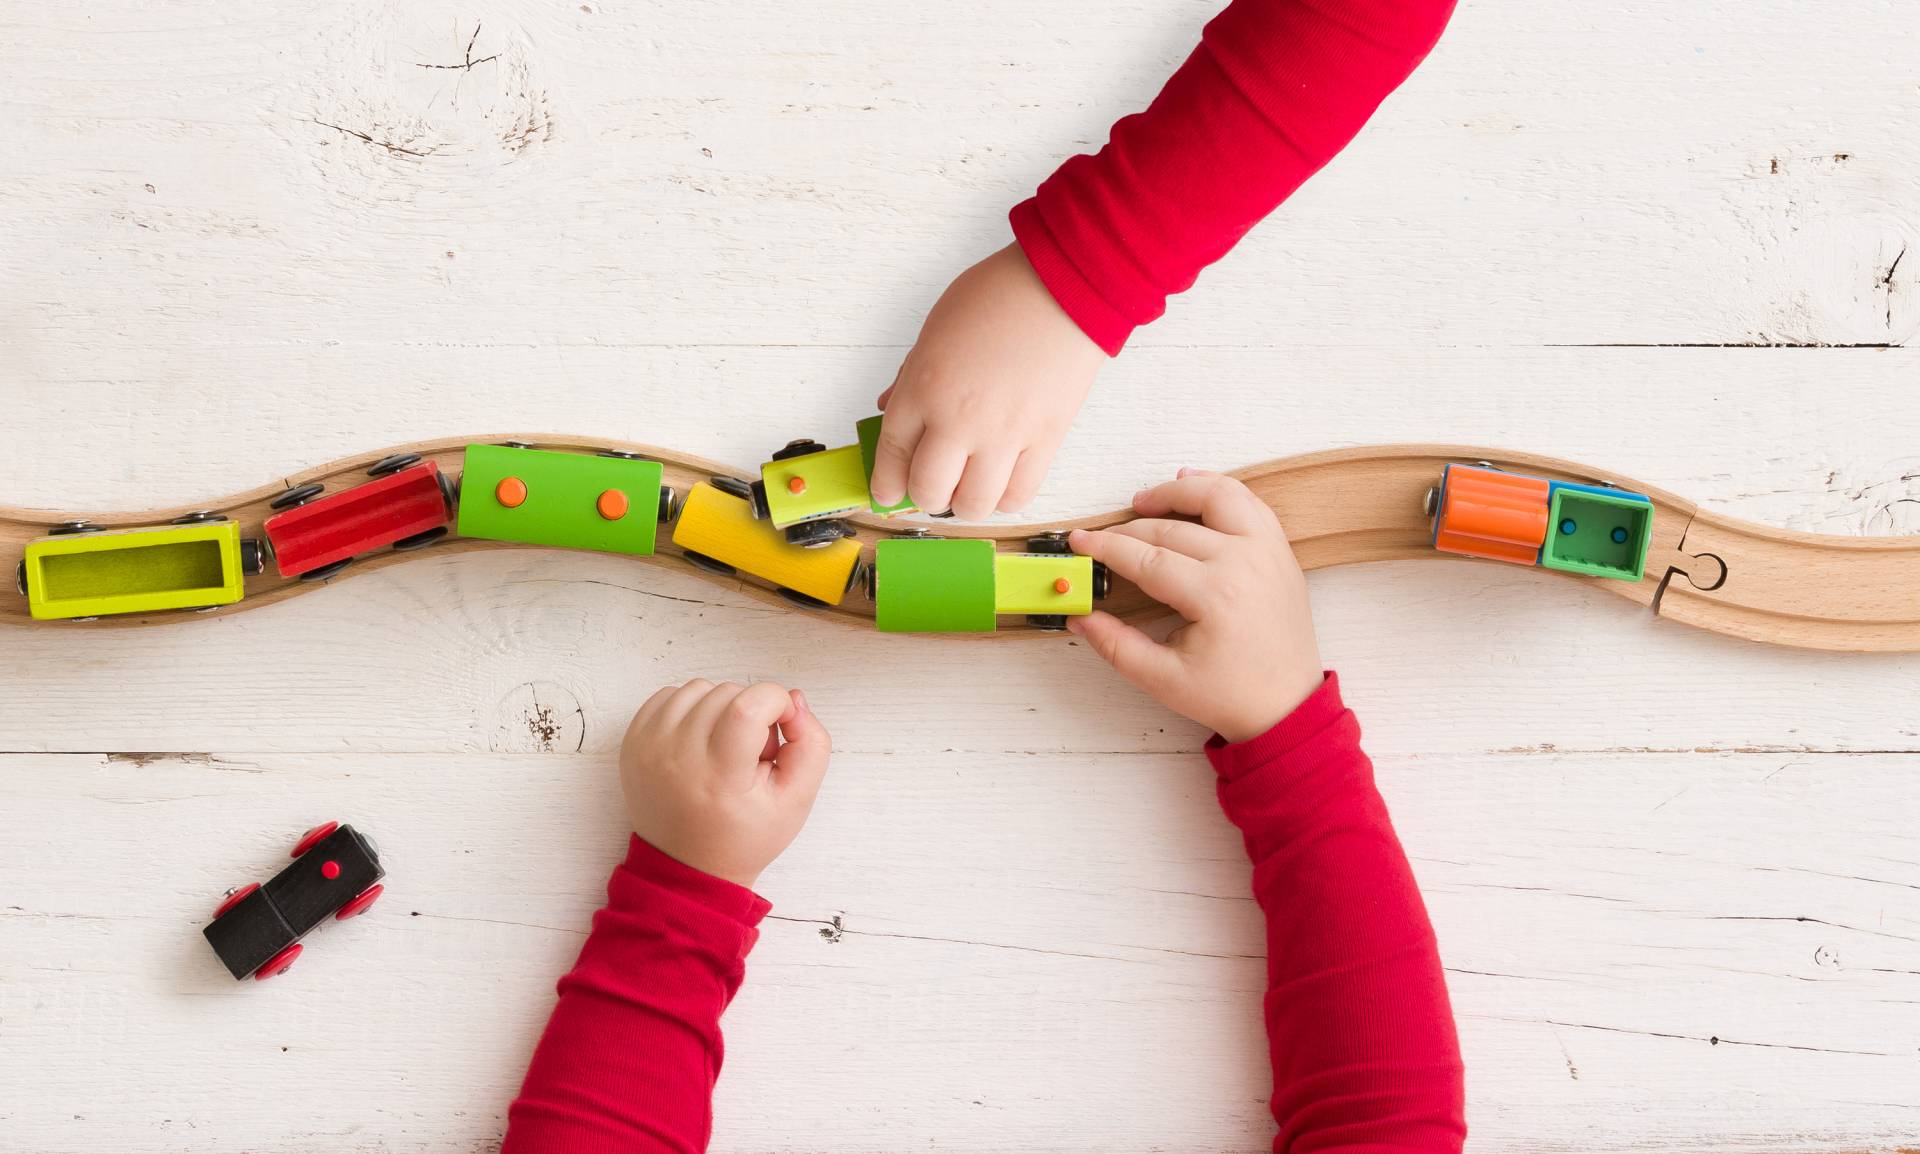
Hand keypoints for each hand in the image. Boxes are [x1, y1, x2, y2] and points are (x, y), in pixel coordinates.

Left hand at [618, 679, 830, 888]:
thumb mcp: (796, 800)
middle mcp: (677, 758)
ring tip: (725, 747)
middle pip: (727, 693)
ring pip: (699, 688)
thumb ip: (811, 744)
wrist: (686, 868)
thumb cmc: (744, 837)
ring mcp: (648, 748)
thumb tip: (793, 699)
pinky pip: (669, 695)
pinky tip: (701, 741)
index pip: (749, 704)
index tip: (781, 724)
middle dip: (752, 712)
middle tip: (751, 754)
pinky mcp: (632, 742)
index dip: (776, 702)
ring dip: (721, 707)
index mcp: (719, 777)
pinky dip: (691, 708)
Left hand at [869, 243, 1105, 519]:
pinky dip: (1005, 499)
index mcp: (923, 388)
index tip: (887, 493)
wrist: (1064, 287)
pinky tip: (1001, 483)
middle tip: (932, 485)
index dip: (885, 482)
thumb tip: (890, 410)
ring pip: (974, 505)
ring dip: (965, 504)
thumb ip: (910, 377)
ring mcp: (1004, 435)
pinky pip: (1019, 495)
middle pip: (929, 491)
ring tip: (969, 487)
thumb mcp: (935, 330)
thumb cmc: (998, 296)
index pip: (892, 455)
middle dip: (925, 495)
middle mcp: (959, 419)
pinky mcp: (1045, 440)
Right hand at [1066, 470, 1323, 743]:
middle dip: (1128, 530)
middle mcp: (1245, 563)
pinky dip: (1217, 487)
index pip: (1146, 558)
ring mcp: (1267, 551)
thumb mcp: (1163, 679)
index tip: (1080, 542)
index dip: (1106, 547)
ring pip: (1216, 496)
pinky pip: (1247, 502)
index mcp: (1216, 596)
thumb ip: (1116, 646)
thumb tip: (1080, 616)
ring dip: (1175, 493)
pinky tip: (1190, 484)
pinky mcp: (1278, 550)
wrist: (1287, 706)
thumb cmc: (1232, 695)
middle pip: (1171, 529)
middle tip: (1100, 539)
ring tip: (1142, 501)